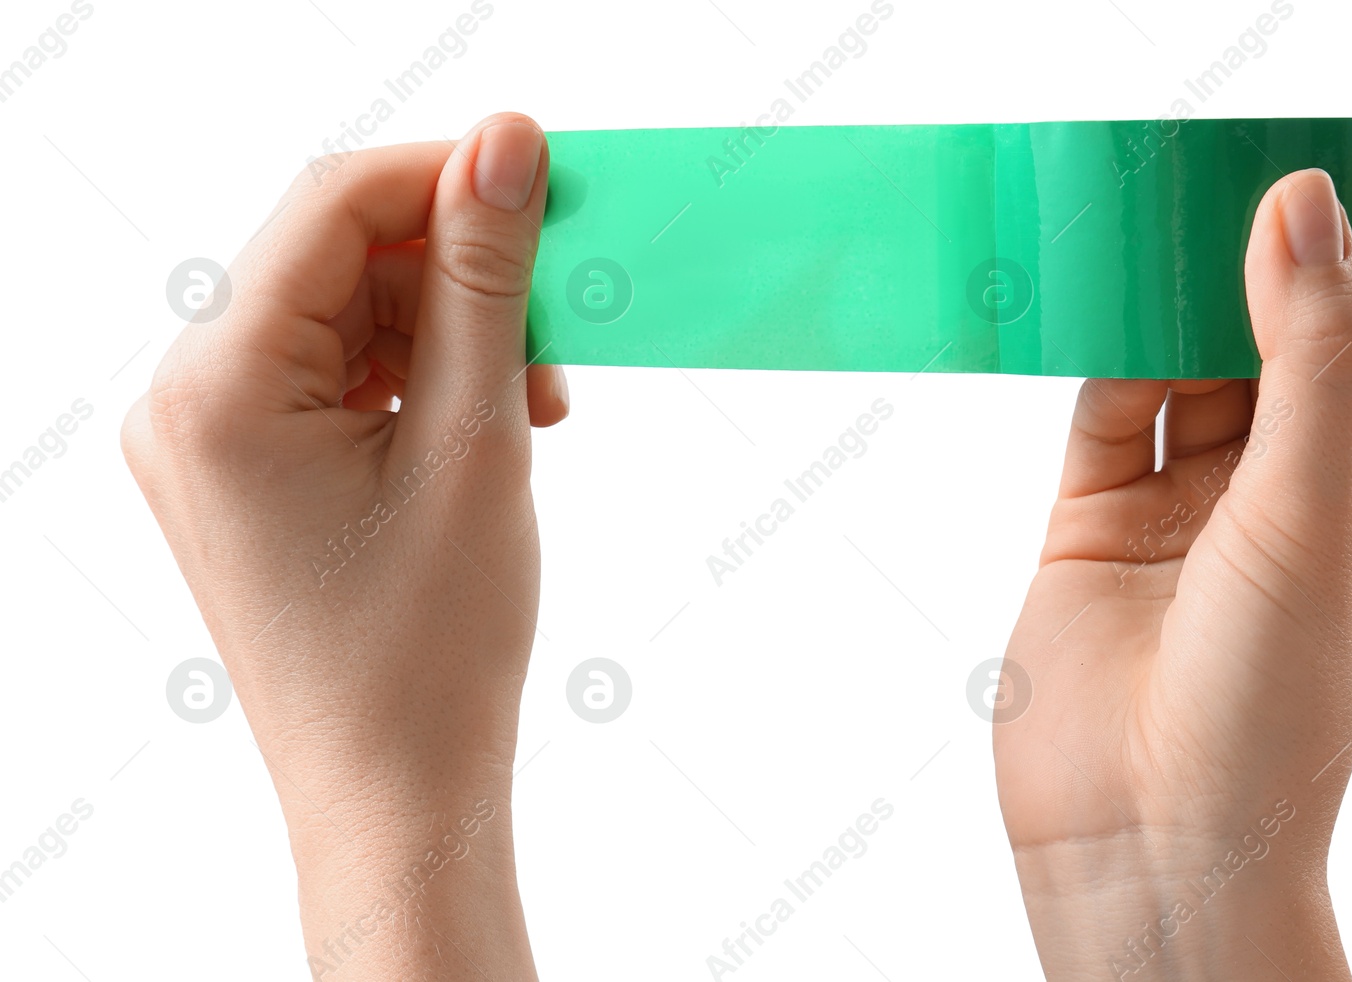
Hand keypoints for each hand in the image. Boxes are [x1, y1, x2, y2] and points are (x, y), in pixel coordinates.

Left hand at [123, 113, 561, 979]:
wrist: (396, 796)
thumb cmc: (428, 652)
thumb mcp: (474, 443)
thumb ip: (483, 281)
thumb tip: (504, 143)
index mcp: (214, 391)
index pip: (330, 209)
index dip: (444, 174)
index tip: (544, 171)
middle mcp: (187, 403)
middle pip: (335, 260)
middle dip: (457, 270)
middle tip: (558, 311)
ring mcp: (211, 441)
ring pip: (345, 316)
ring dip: (451, 330)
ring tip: (535, 397)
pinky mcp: (249, 470)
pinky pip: (337, 376)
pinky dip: (421, 378)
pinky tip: (492, 419)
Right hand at [994, 168, 1351, 979]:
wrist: (1142, 839)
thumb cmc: (1266, 705)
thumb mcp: (1310, 511)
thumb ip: (1306, 358)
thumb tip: (1303, 210)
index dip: (1335, 264)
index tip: (1295, 181)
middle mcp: (1287, 494)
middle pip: (1263, 346)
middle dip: (1237, 275)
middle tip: (1204, 184)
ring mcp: (1189, 507)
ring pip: (1178, 370)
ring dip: (1161, 305)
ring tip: (1140, 220)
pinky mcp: (1096, 520)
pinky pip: (1103, 412)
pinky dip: (1095, 353)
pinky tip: (1089, 296)